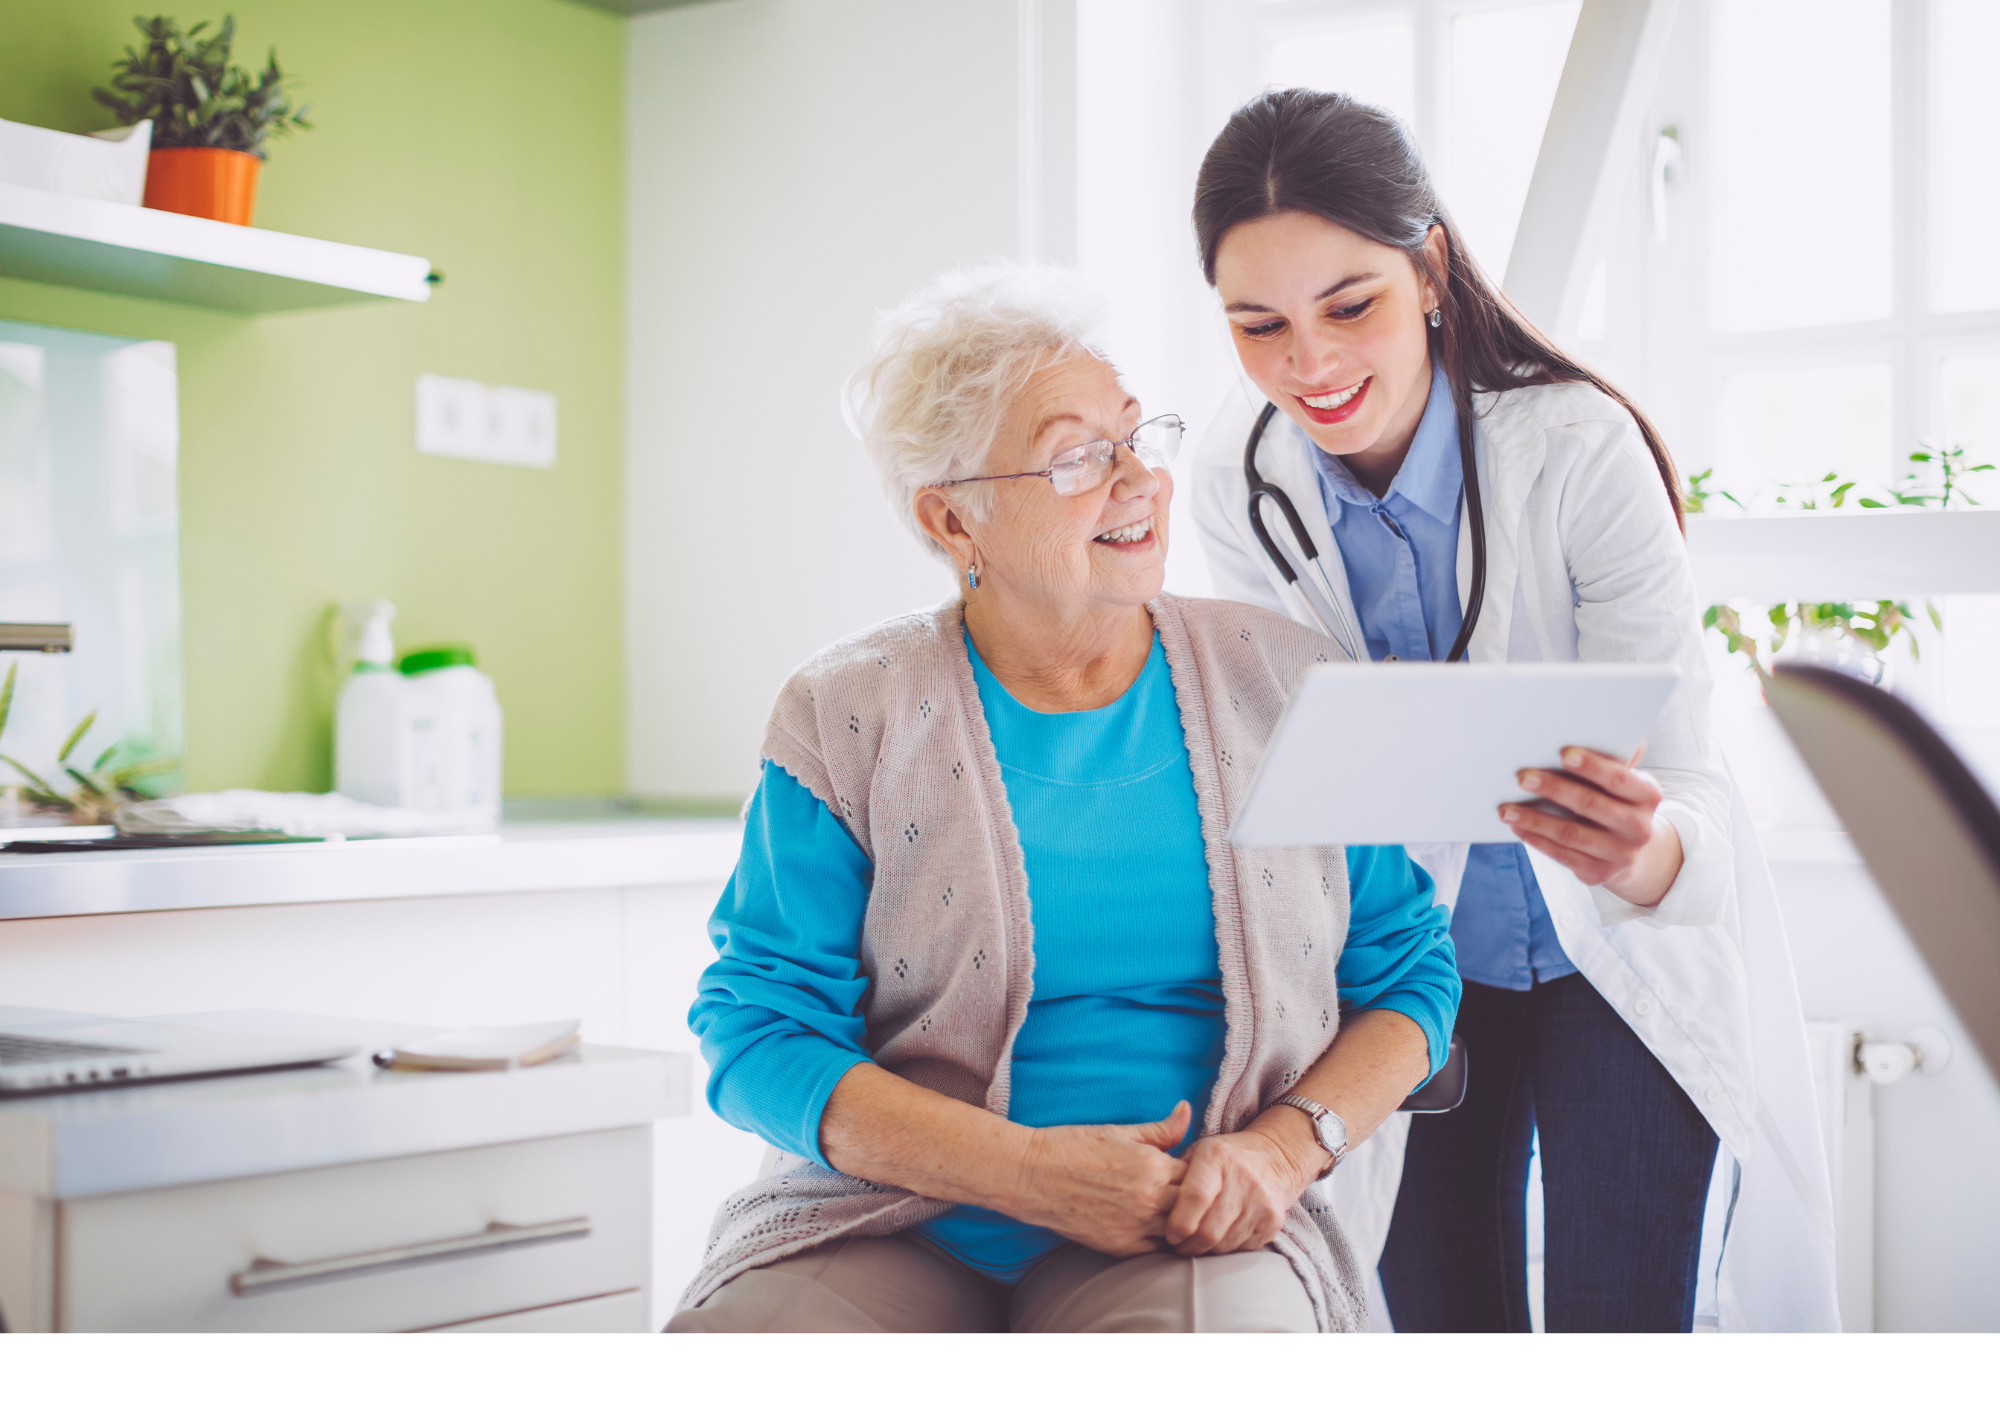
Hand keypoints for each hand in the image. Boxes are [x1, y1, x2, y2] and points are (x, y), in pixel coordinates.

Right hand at [1012, 1101, 1191, 1256]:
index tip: (1191, 1170)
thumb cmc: (1074, 1147)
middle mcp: (1150, 1198)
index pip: (1198, 1174)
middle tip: (1188, 1194)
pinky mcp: (1121, 1247)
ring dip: (1182, 1223)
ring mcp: (1136, 1226)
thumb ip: (1160, 1129)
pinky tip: (1158, 1231)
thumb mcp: (1120, 1131)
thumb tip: (1187, 1109)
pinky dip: (1162, 1242)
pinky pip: (1157, 1251)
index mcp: (1153, 1166)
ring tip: (1175, 1213)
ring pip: (1180, 1231)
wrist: (1033, 1176)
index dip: (1198, 1172)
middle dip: (1195, 1200)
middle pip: (1194, 1205)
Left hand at [1164, 1118, 1318, 1256]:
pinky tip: (1217, 1240)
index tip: (1169, 1234)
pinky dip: (1225, 1249)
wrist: (1275, 1157)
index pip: (1195, 1198)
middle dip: (1188, 1245)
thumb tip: (1149, 1200)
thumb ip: (1173, 1172)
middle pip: (1209, 1229)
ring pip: (1224, 1244)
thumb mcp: (1198, 1151)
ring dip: (1205, 1250)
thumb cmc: (1223, 1158)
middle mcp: (1243, 1178)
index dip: (1179, 1223)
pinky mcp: (1273, 1221)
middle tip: (1178, 1245)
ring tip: (1194, 1243)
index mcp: (1217, 1157)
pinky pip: (1241, 1249)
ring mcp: (1261, 1201)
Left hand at [1501, 745, 1683, 906]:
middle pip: (1591, 805)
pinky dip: (1536, 840)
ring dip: (1534, 820)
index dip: (1592, 766)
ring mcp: (1620, 854)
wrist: (1635, 853)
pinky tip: (1517, 827)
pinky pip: (1562, 855)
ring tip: (1506, 809)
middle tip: (1522, 777)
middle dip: (1554, 790)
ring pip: (1571, 834)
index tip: (1563, 754)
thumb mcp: (1626, 784)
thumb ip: (1613, 760)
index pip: (1619, 778)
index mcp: (1648, 796)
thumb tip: (1588, 724)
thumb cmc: (1619, 803)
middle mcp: (1639, 827)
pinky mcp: (1599, 873)